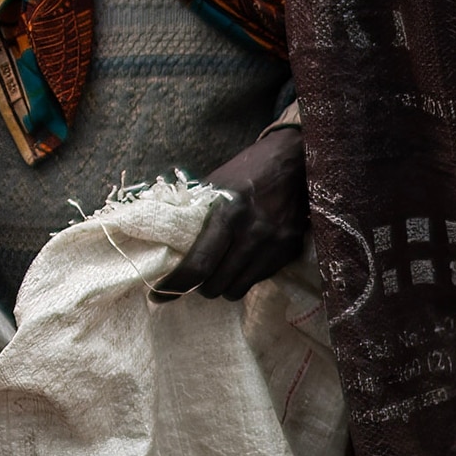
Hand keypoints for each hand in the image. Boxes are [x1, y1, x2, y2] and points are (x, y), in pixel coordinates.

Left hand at [155, 122, 305, 301]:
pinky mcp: (290, 252)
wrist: (296, 160)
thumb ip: (196, 215)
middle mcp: (253, 234)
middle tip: (195, 277)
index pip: (199, 265)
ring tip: (219, 270)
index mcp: (229, 214)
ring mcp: (275, 246)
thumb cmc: (249, 169)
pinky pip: (259, 279)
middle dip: (200, 287)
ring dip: (223, 285)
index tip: (159, 294)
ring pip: (238, 289)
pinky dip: (245, 275)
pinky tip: (243, 259)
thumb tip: (169, 243)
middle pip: (217, 285)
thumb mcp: (215, 184)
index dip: (176, 286)